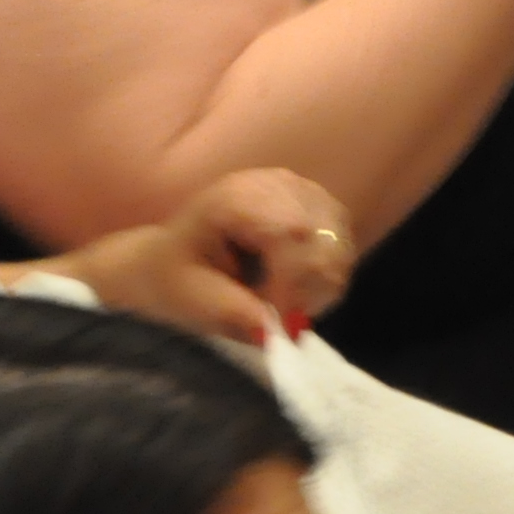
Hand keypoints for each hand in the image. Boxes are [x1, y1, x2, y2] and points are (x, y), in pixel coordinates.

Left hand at [38, 168, 359, 344]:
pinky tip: (295, 285)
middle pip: (322, 237)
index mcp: (233, 199)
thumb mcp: (191, 300)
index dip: (293, 283)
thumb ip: (232, 312)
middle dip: (309, 288)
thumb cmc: (176, 278)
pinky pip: (341, 239)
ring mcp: (298, 187)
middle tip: (279, 316)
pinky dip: (327, 272)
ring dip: (320, 282)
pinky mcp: (315, 200)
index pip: (291, 234)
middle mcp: (273, 182)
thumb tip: (274, 331)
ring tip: (282, 299)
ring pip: (338, 240)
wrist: (172, 257)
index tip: (278, 321)